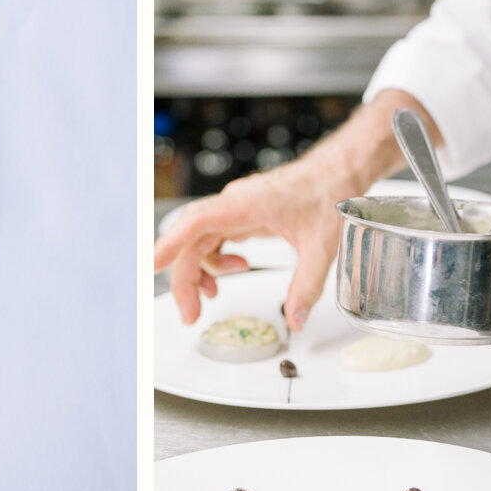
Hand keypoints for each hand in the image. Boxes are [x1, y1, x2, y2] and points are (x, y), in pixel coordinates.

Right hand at [152, 158, 349, 330]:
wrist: (337, 171)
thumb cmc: (328, 193)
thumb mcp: (321, 246)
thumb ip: (307, 286)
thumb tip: (295, 319)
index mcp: (246, 204)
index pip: (197, 221)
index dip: (171, 243)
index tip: (153, 265)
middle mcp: (234, 203)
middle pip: (193, 239)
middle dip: (186, 278)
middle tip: (191, 313)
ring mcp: (236, 208)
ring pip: (201, 240)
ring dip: (201, 270)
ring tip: (214, 295)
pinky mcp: (242, 213)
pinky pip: (215, 237)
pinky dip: (217, 259)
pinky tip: (236, 269)